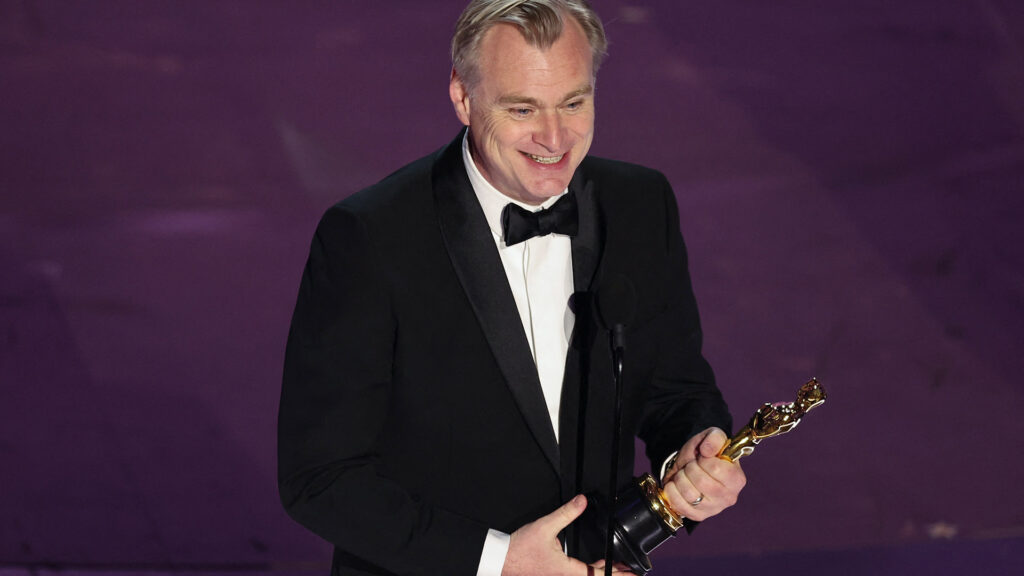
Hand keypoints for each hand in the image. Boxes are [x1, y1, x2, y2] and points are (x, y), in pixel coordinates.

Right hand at [502, 495, 632, 575]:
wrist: (500, 559)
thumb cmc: (519, 549)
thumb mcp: (545, 527)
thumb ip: (566, 513)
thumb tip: (582, 501)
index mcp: (567, 570)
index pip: (598, 575)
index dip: (617, 574)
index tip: (632, 573)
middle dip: (615, 574)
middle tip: (632, 571)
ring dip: (603, 571)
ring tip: (619, 567)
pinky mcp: (554, 573)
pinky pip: (578, 573)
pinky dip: (591, 569)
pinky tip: (595, 564)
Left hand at [661, 427, 745, 521]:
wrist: (690, 468)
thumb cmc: (704, 454)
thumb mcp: (711, 437)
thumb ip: (715, 438)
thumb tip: (707, 451)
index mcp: (737, 478)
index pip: (715, 468)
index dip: (703, 460)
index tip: (702, 457)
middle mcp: (729, 497)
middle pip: (701, 481)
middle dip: (690, 468)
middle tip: (691, 465)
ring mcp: (714, 509)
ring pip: (689, 494)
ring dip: (680, 479)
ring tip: (684, 474)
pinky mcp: (698, 516)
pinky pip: (679, 505)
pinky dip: (672, 491)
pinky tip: (676, 484)